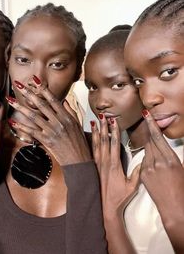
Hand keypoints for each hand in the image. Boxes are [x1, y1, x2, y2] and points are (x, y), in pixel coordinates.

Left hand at [6, 78, 91, 165]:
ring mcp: (52, 131)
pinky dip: (22, 127)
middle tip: (19, 85)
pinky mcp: (47, 141)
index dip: (43, 89)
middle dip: (29, 93)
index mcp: (66, 116)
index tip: (35, 80)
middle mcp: (59, 121)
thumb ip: (71, 111)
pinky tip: (13, 122)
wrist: (80, 161)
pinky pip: (32, 132)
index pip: (53, 99)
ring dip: (21, 107)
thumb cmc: (80, 143)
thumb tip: (64, 101)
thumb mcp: (78, 124)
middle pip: (41, 104)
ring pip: (34, 116)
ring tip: (11, 100)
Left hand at [91, 115, 139, 219]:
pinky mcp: (93, 167)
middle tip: (103, 116)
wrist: (104, 207)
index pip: (114, 144)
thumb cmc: (119, 197)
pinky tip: (89, 135)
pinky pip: (92, 151)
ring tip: (94, 121)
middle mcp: (104, 162)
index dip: (114, 132)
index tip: (114, 122)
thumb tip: (141, 162)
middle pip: (104, 141)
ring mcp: (97, 164)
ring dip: (95, 132)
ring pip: (96, 144)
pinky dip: (90, 142)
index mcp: (114, 165)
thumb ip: (136, 174)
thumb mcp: (131, 186)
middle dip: (103, 127)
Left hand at [141, 110, 183, 224]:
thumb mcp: (180, 168)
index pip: (158, 137)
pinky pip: (143, 161)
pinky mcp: (142, 175)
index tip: (145, 114)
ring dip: (147, 145)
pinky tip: (152, 162)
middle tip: (146, 122)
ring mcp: (148, 169)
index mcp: (170, 159)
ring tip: (151, 148)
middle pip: (149, 141)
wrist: (175, 208)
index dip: (151, 124)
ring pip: (146, 150)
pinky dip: (147, 157)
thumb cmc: (182, 188)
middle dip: (148, 132)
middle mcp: (157, 162)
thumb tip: (162, 145)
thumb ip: (169, 155)